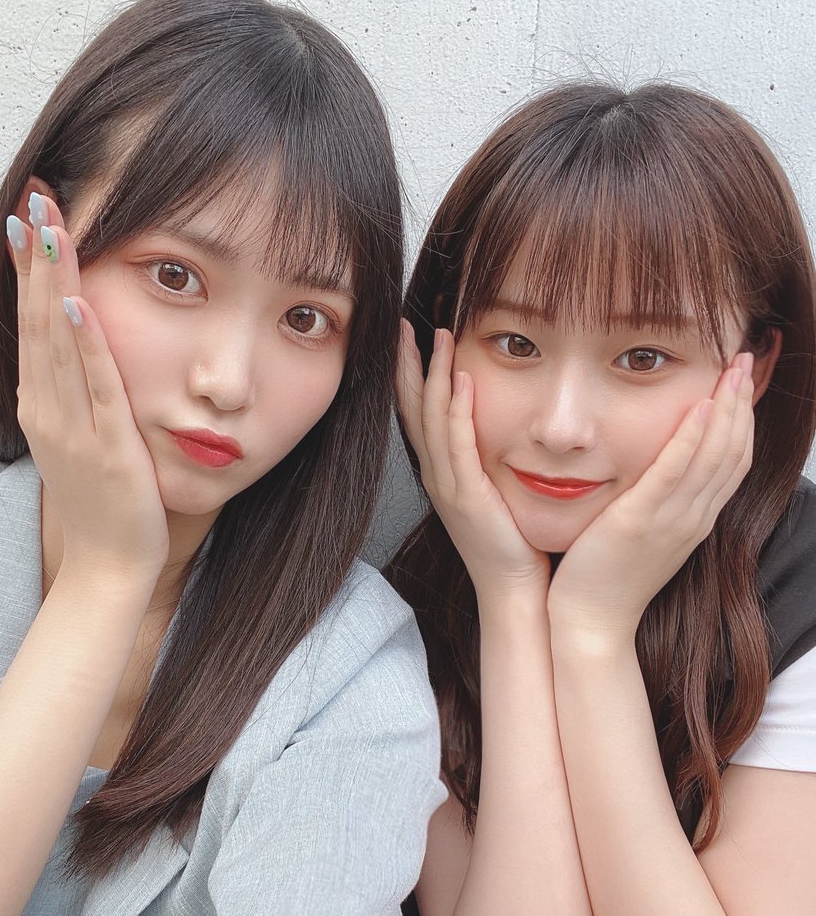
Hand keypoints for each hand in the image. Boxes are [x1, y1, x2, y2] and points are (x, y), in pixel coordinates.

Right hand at [8, 194, 168, 584]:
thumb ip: (76, 395)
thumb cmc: (102, 504)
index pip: (32, 324)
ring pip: (59, 344)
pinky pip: (96, 387)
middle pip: (37, 321)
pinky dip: (87, 344)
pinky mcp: (107, 446)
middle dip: (36, 258)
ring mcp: (73, 428)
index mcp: (41, 405)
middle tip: (34, 199)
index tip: (27, 218)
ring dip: (55, 283)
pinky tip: (81, 303)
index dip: (29, 269)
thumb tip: (78, 352)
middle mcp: (47, 410)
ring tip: (51, 228)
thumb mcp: (79, 439)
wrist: (107, 566)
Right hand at [396, 323, 549, 601]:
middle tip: (402, 324)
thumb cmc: (512, 545)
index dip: (409, 374)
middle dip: (406, 364)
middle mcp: (437, 475)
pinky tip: (461, 378)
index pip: (417, 414)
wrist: (512, 591)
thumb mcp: (494, 495)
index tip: (409, 337)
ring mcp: (448, 485)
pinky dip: (456, 409)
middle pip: (412, 409)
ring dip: (432, 374)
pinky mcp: (467, 495)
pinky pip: (458, 443)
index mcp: (441, 473)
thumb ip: (489, 462)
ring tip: (435, 335)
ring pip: (430, 418)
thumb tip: (499, 431)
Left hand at [548, 352, 754, 638]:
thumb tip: (657, 475)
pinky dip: (690, 439)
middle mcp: (692, 518)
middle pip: (732, 452)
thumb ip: (655, 503)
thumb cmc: (606, 578)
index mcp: (694, 520)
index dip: (741, 420)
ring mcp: (671, 521)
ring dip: (725, 409)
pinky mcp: (641, 522)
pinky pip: (673, 474)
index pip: (731, 462)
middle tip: (743, 360)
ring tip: (729, 369)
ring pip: (713, 457)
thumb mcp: (642, 534)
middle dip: (740, 403)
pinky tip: (698, 408)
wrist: (589, 623)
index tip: (740, 382)